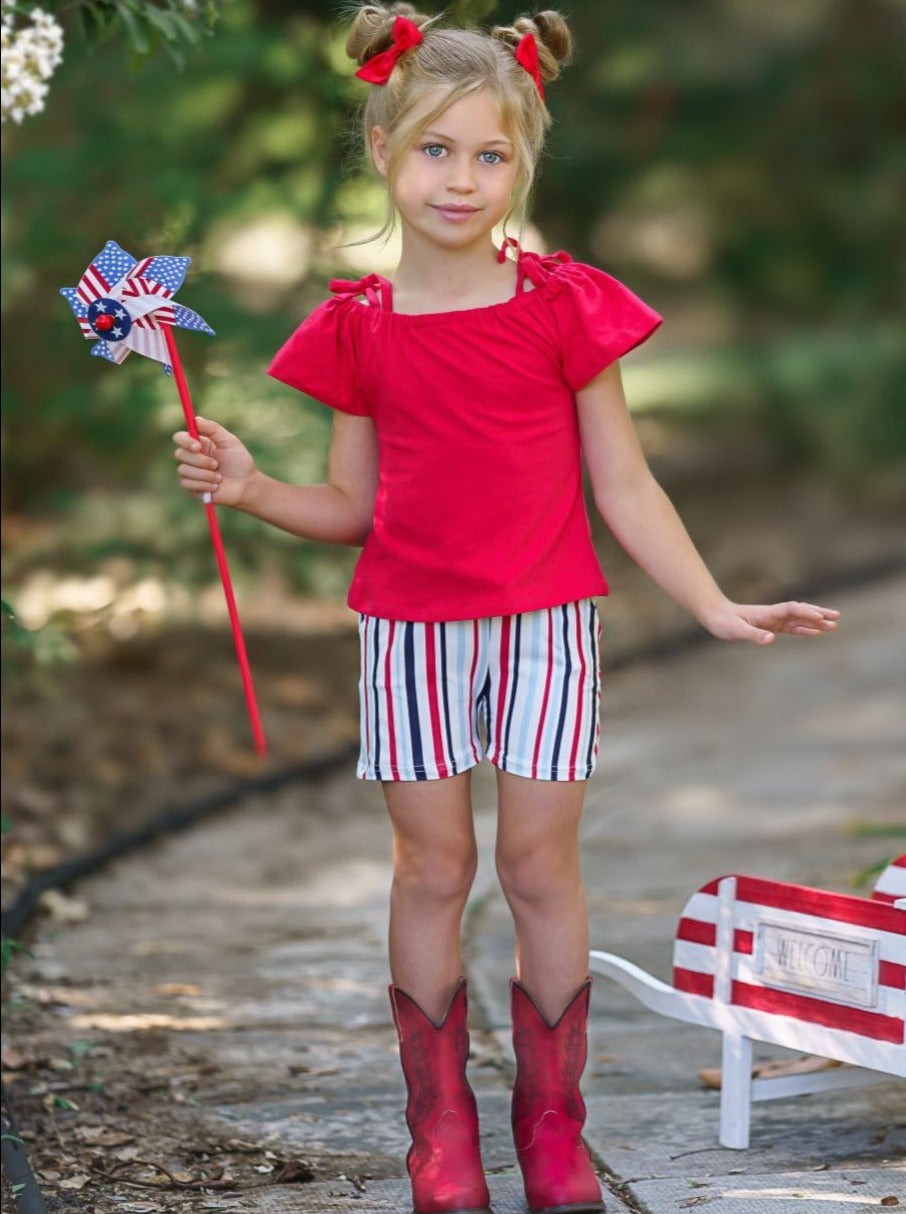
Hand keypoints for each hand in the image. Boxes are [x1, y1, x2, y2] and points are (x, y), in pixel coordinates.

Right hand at [173, 416, 254, 506]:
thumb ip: (213, 428)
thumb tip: (195, 419)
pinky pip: (186, 484)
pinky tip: (215, 487)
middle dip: (200, 461)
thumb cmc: (239, 462)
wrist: (245, 485)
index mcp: (199, 444)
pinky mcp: (190, 487)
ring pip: (183, 470)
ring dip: (204, 474)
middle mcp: (191, 457)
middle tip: (216, 465)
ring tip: (219, 478)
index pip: (180, 437)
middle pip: (179, 454)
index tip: (198, 446)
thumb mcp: (229, 441)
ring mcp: (190, 473)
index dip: (185, 441)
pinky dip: (203, 485)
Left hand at [702, 599, 839, 645]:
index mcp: (768, 613)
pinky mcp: (771, 627)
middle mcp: (774, 615)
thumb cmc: (724, 622)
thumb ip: (754, 635)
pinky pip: (791, 628)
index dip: (806, 613)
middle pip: (800, 612)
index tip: (820, 618)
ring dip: (815, 622)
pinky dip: (804, 629)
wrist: (715, 616)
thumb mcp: (736, 630)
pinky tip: (815, 632)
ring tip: (834, 625)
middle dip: (818, 613)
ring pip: (799, 620)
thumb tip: (771, 639)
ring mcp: (774, 620)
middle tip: (837, 616)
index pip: (792, 610)